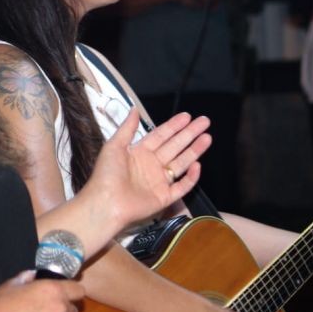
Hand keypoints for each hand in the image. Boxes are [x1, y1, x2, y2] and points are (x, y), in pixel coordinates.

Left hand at [89, 109, 210, 228]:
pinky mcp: (164, 197)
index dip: (174, 126)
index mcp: (139, 153)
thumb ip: (127, 128)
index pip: (161, 136)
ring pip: (181, 163)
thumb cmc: (106, 174)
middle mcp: (151, 165)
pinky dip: (191, 177)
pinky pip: (182, 186)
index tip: (187, 116)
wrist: (105, 203)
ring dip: (194, 150)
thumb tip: (134, 108)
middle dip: (189, 134)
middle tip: (205, 121)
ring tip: (207, 137)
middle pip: (175, 146)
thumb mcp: (114, 146)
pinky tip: (198, 164)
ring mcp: (159, 182)